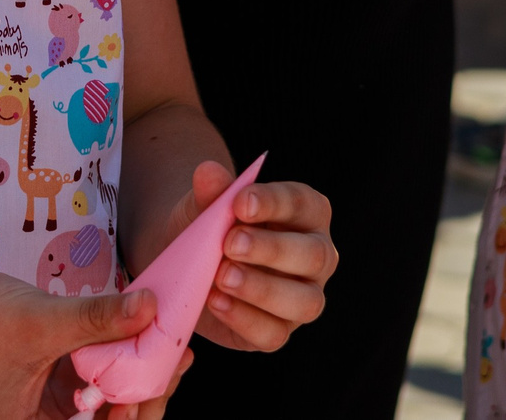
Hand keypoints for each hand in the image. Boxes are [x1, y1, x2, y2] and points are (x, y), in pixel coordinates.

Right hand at [0, 280, 183, 419]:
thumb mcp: (40, 321)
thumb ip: (95, 318)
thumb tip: (151, 306)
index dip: (137, 414)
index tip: (162, 377)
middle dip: (147, 393)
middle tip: (178, 357)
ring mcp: (57, 407)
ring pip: (112, 401)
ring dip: (139, 374)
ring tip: (170, 343)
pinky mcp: (59, 383)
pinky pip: (100, 377)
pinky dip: (120, 358)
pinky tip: (143, 333)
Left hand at [158, 162, 334, 353]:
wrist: (188, 265)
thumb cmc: (210, 227)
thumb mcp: (205, 205)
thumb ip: (211, 192)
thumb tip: (208, 171)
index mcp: (308, 214)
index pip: (303, 204)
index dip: (274, 203)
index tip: (240, 202)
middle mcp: (317, 256)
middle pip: (312, 255)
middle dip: (271, 249)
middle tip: (229, 243)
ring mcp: (304, 297)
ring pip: (305, 301)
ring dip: (262, 289)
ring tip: (222, 276)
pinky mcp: (280, 330)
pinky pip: (274, 334)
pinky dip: (244, 319)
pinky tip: (216, 301)